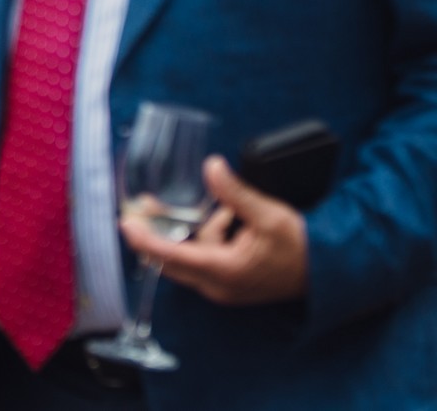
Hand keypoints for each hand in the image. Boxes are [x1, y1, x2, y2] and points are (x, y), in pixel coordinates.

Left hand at [120, 155, 307, 305]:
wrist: (327, 271)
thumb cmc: (299, 245)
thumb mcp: (268, 214)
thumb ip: (234, 193)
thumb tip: (210, 165)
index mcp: (223, 270)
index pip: (170, 257)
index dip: (144, 240)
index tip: (124, 223)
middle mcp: (216, 285)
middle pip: (170, 258)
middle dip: (156, 231)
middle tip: (145, 203)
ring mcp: (221, 287)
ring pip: (189, 255)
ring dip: (195, 230)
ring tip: (230, 213)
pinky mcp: (227, 283)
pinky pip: (204, 257)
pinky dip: (208, 237)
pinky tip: (231, 222)